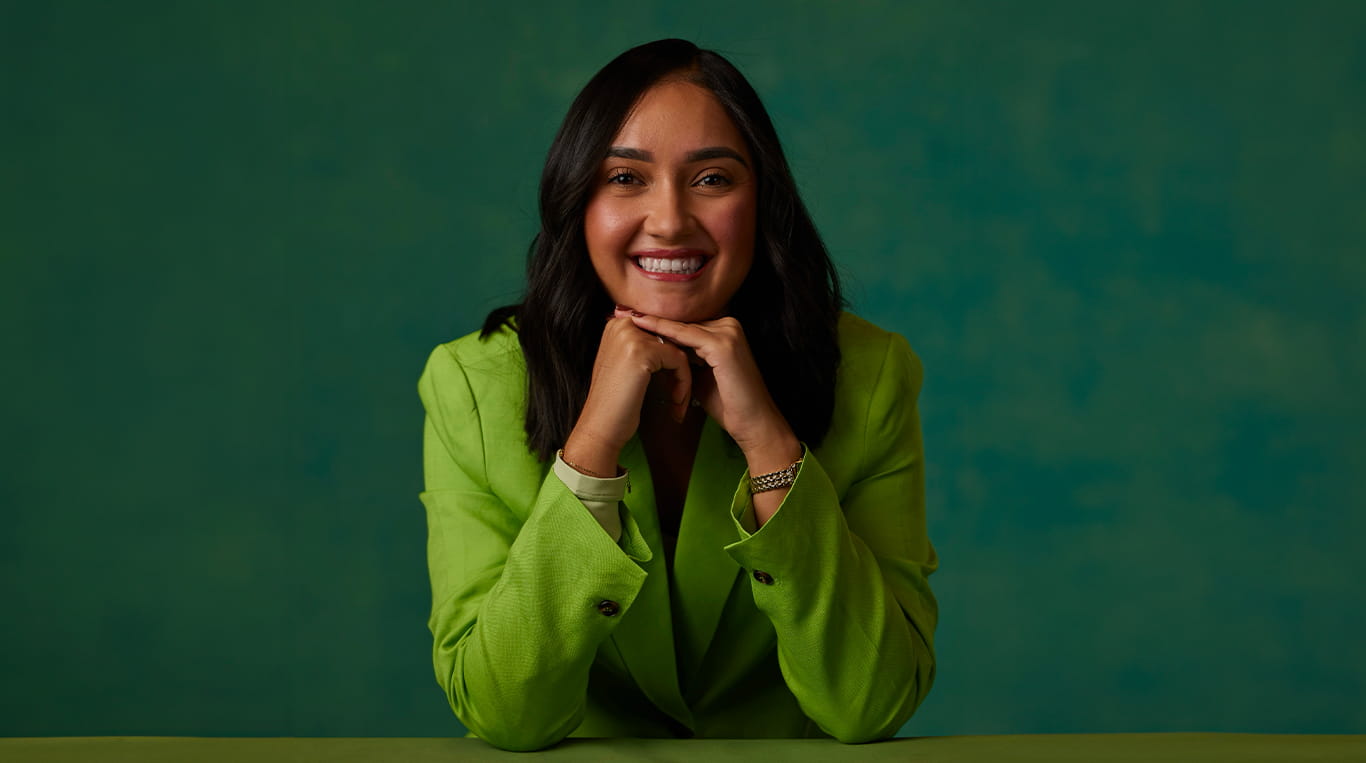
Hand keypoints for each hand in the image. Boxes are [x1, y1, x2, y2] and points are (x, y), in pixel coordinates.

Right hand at [560, 307, 693, 475]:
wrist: (600, 427)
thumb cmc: (615, 403)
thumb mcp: (627, 366)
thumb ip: (645, 349)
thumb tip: (676, 342)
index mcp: (618, 324)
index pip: (661, 334)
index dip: (673, 360)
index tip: (677, 383)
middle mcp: (622, 324)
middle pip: (671, 341)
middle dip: (680, 370)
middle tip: (680, 397)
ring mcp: (631, 336)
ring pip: (678, 352)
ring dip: (683, 380)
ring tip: (678, 403)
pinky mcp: (642, 351)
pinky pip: (679, 361)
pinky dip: (683, 384)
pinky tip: (675, 403)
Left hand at [628, 312, 800, 474]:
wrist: (753, 423)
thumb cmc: (728, 404)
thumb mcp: (701, 375)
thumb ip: (685, 359)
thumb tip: (658, 351)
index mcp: (725, 330)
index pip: (684, 324)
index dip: (656, 323)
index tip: (628, 317)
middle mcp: (729, 325)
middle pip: (682, 321)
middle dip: (651, 319)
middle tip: (620, 311)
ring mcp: (728, 332)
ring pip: (681, 326)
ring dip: (652, 323)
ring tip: (625, 316)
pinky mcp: (723, 345)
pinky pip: (685, 336)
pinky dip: (662, 333)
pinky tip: (641, 328)